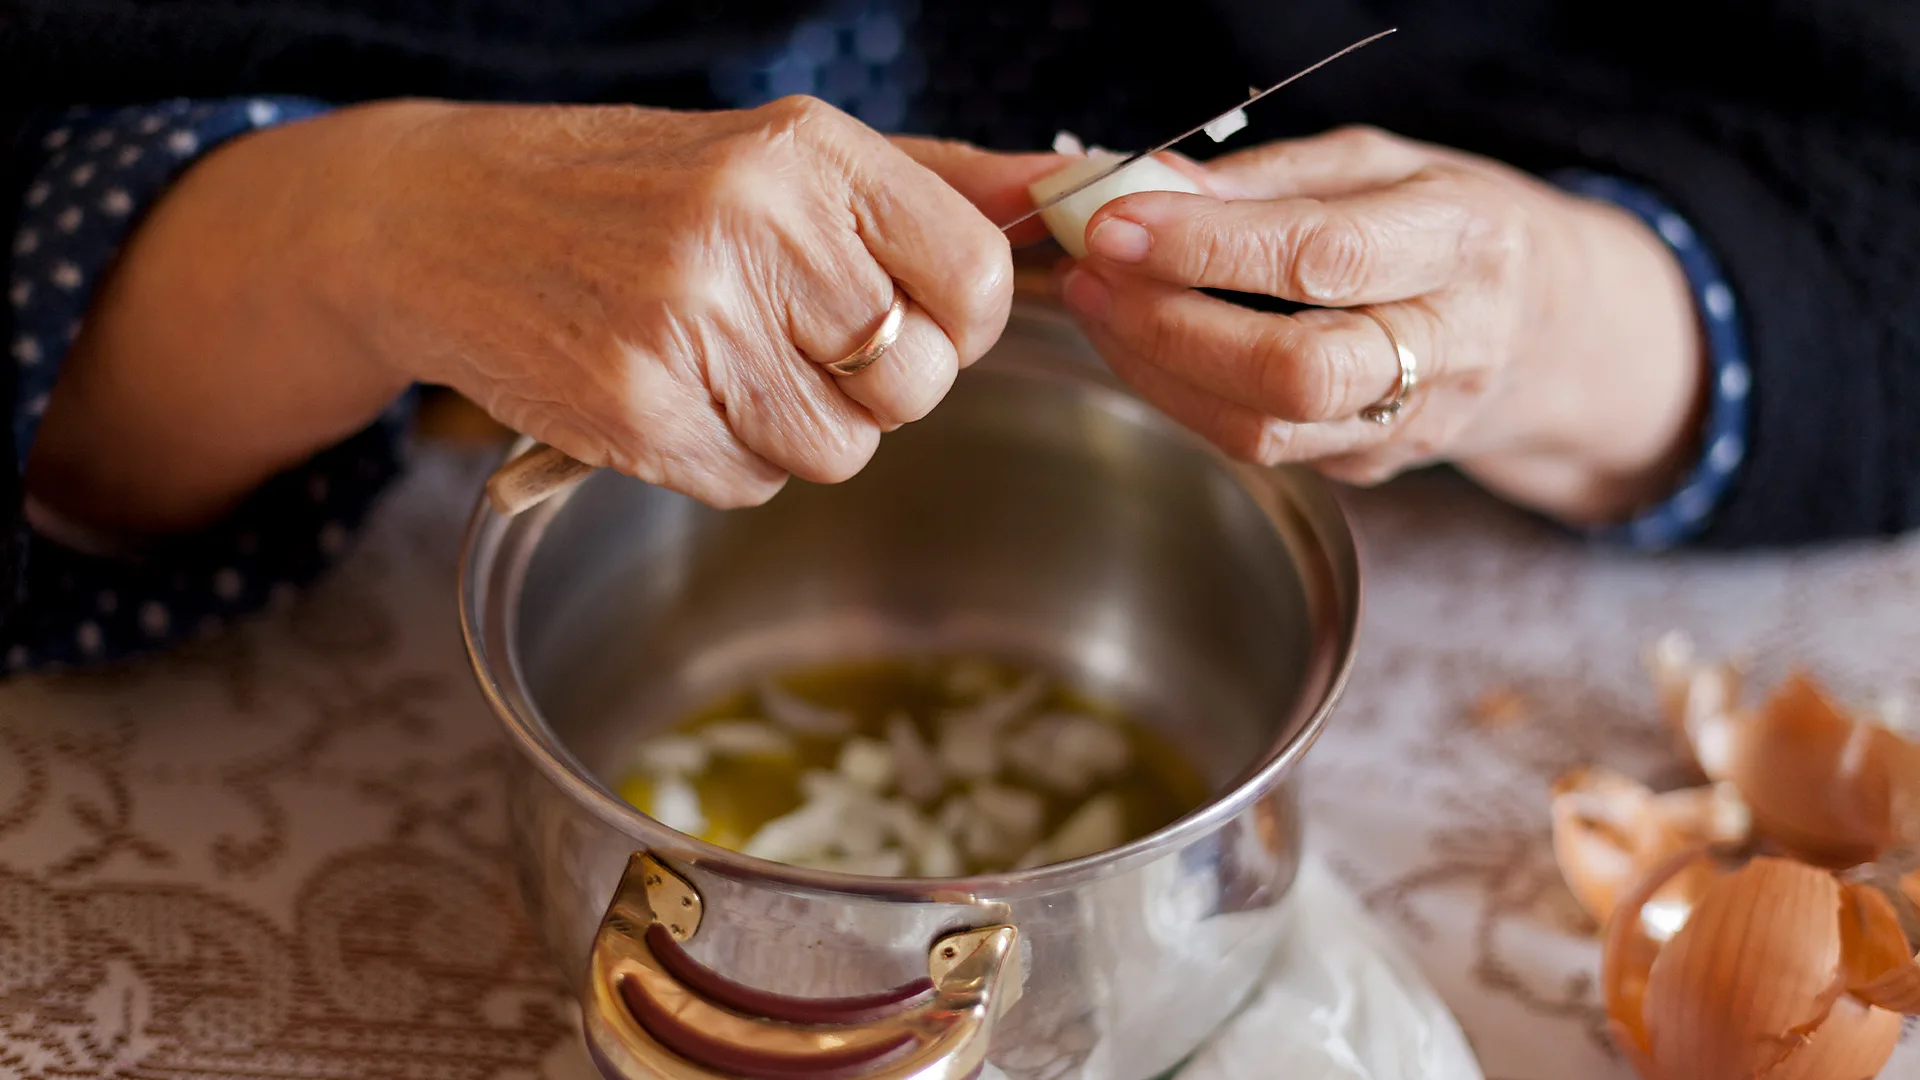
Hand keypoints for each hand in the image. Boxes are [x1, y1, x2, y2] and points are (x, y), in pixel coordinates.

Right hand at [30, 98, 1060, 529]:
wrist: (447, 220)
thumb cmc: (637, 189)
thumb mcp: (786, 156)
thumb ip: (937, 185)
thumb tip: (1074, 195)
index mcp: (810, 155)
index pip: (976, 280)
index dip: (955, 323)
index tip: (908, 315)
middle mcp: (756, 229)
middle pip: (915, 384)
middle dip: (870, 383)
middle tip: (789, 333)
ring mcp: (690, 323)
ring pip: (838, 450)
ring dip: (793, 427)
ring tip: (717, 356)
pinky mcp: (635, 408)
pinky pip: (750, 485)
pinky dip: (721, 457)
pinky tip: (667, 389)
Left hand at [1052, 126, 1708, 524]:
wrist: (1553, 329)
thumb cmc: (1454, 229)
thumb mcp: (1385, 165)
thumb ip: (1270, 179)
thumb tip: (1151, 184)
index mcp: (1462, 241)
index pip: (1321, 256)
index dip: (1207, 245)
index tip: (1116, 223)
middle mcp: (1448, 343)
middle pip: (1295, 369)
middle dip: (1172, 324)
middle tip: (1095, 273)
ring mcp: (1411, 423)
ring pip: (1265, 429)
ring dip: (1157, 368)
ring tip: (1098, 304)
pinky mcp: (1370, 466)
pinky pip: (1257, 446)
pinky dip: (1181, 396)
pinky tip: (1142, 344)